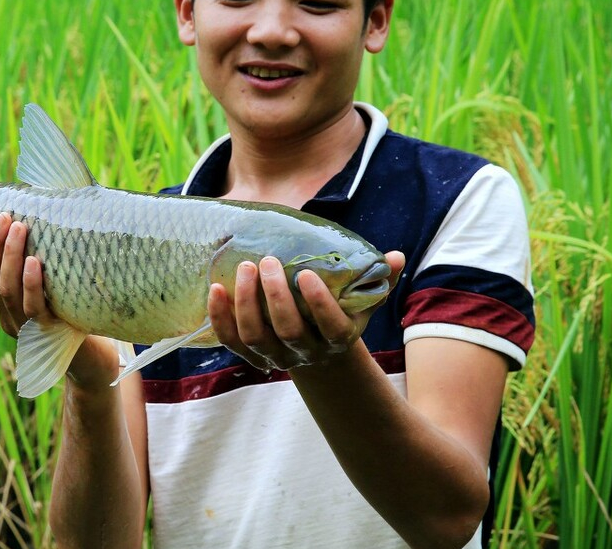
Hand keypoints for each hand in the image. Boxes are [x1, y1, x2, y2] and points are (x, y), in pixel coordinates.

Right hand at [0, 214, 119, 388]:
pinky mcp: (51, 332)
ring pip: (6, 290)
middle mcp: (7, 316)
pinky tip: (35, 261)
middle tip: (4, 218)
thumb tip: (37, 202)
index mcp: (0, 303)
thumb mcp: (46, 279)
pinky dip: (31, 282)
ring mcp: (26, 326)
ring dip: (9, 256)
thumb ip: (32, 253)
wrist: (94, 354)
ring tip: (20, 227)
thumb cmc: (70, 305)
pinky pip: (34, 307)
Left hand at [209, 250, 404, 371]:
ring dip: (246, 303)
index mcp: (338, 338)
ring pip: (255, 337)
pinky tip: (215, 289)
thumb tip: (396, 256)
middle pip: (288, 330)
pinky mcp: (251, 356)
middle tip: (267, 261)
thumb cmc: (341, 314)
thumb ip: (380, 280)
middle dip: (275, 296)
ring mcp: (276, 357)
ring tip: (244, 268)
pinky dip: (220, 318)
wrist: (318, 352)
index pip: (330, 326)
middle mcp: (306, 352)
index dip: (318, 303)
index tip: (307, 274)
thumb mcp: (363, 301)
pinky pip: (231, 342)